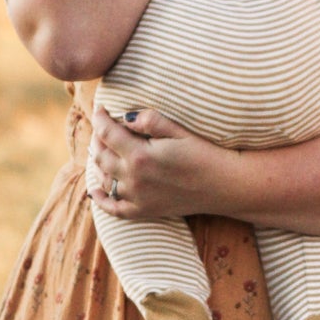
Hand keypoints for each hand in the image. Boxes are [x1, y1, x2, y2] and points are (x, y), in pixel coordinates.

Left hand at [88, 107, 235, 220]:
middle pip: (101, 156)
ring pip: (105, 179)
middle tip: (103, 127)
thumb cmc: (205, 153)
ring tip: (103, 149)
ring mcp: (137, 198)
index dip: (100, 118)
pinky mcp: (145, 211)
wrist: (225, 185)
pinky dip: (100, 200)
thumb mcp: (179, 131)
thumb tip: (125, 116)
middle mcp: (134, 178)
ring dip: (99, 163)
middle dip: (98, 138)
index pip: (107, 133)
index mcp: (140, 155)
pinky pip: (114, 209)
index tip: (100, 108)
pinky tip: (94, 191)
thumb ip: (150, 120)